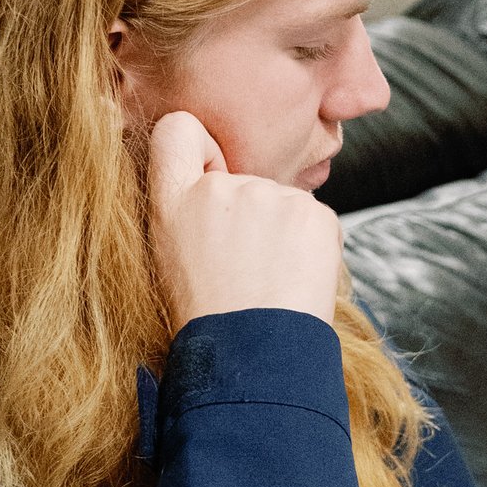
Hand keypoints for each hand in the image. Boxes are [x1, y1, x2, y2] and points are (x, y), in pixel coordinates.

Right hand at [147, 108, 343, 333]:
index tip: (209, 176)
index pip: (178, 130)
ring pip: (282, 204)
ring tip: (269, 281)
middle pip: (244, 179)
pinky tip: (295, 280)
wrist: (254, 357)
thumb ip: (186, 209)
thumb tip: (214, 181)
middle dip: (249, 215)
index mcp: (173, 200)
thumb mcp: (170, 259)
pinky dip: (312, 246)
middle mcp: (220, 187)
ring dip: (282, 233)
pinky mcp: (314, 213)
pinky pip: (316, 221)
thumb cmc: (209, 319)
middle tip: (244, 270)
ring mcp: (270, 196)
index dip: (198, 148)